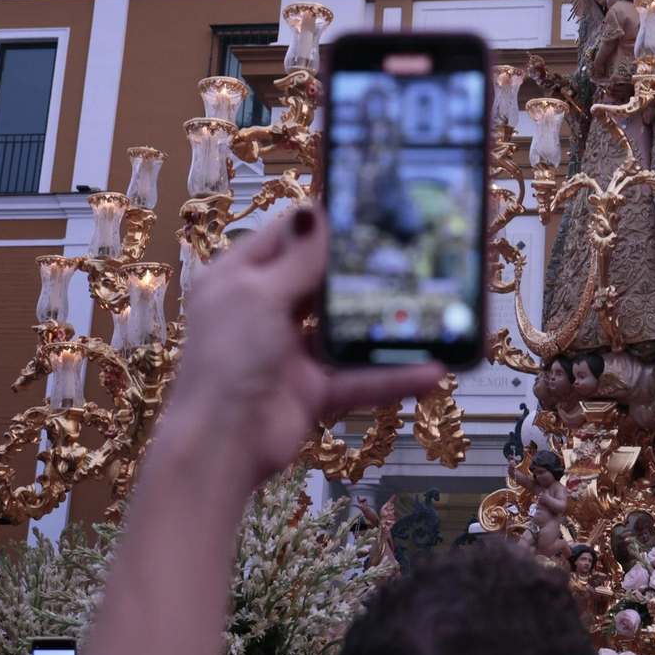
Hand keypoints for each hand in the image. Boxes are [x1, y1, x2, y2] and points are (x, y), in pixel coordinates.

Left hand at [175, 208, 444, 483]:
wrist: (221, 446)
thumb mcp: (260, 295)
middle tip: (410, 247)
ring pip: (344, 330)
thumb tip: (317, 210)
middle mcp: (263, 311)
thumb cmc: (230, 357)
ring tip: (429, 303)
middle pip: (317, 281)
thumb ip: (297, 259)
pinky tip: (432, 369)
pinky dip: (392, 376)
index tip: (369, 208)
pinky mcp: (312, 390)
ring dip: (382, 323)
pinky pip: (358, 377)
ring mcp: (290, 352)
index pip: (282, 238)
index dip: (320, 224)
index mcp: (238, 279)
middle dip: (359, 270)